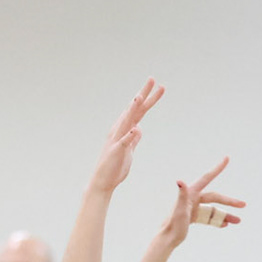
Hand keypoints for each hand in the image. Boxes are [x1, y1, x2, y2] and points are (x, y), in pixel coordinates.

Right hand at [88, 79, 164, 194]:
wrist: (103, 182)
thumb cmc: (115, 166)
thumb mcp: (129, 150)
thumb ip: (134, 139)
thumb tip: (139, 128)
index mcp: (125, 129)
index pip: (139, 110)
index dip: (148, 98)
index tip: (159, 87)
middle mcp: (120, 130)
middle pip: (134, 110)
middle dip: (144, 94)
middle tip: (153, 80)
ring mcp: (118, 139)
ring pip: (127, 121)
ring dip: (133, 109)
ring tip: (140, 97)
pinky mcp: (117, 151)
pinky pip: (124, 142)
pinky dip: (130, 135)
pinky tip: (136, 128)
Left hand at [159, 156, 243, 248]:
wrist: (168, 238)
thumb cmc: (173, 224)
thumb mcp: (180, 209)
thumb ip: (181, 195)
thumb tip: (180, 181)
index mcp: (191, 193)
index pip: (207, 178)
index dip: (217, 168)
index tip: (227, 158)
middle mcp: (193, 198)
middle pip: (215, 198)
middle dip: (229, 201)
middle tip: (243, 205)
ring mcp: (194, 207)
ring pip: (214, 209)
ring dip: (226, 214)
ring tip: (238, 221)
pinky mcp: (194, 216)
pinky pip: (208, 217)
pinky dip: (217, 220)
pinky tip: (225, 225)